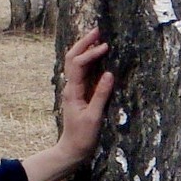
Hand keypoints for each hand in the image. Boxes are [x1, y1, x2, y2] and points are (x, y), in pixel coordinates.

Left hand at [22, 28, 114, 180]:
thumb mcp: (94, 117)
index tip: (106, 47)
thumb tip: (109, 74)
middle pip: (72, 58)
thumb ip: (101, 95)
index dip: (92, 54)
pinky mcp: (78, 94)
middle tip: (98, 30)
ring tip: (97, 37)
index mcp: (73, 92)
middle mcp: (70, 87)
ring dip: (84, 49)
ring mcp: (73, 90)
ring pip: (74, 63)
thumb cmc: (82, 137)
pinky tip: (96, 55)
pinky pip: (81, 71)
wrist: (72, 150)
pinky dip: (87, 60)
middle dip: (84, 43)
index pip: (79, 65)